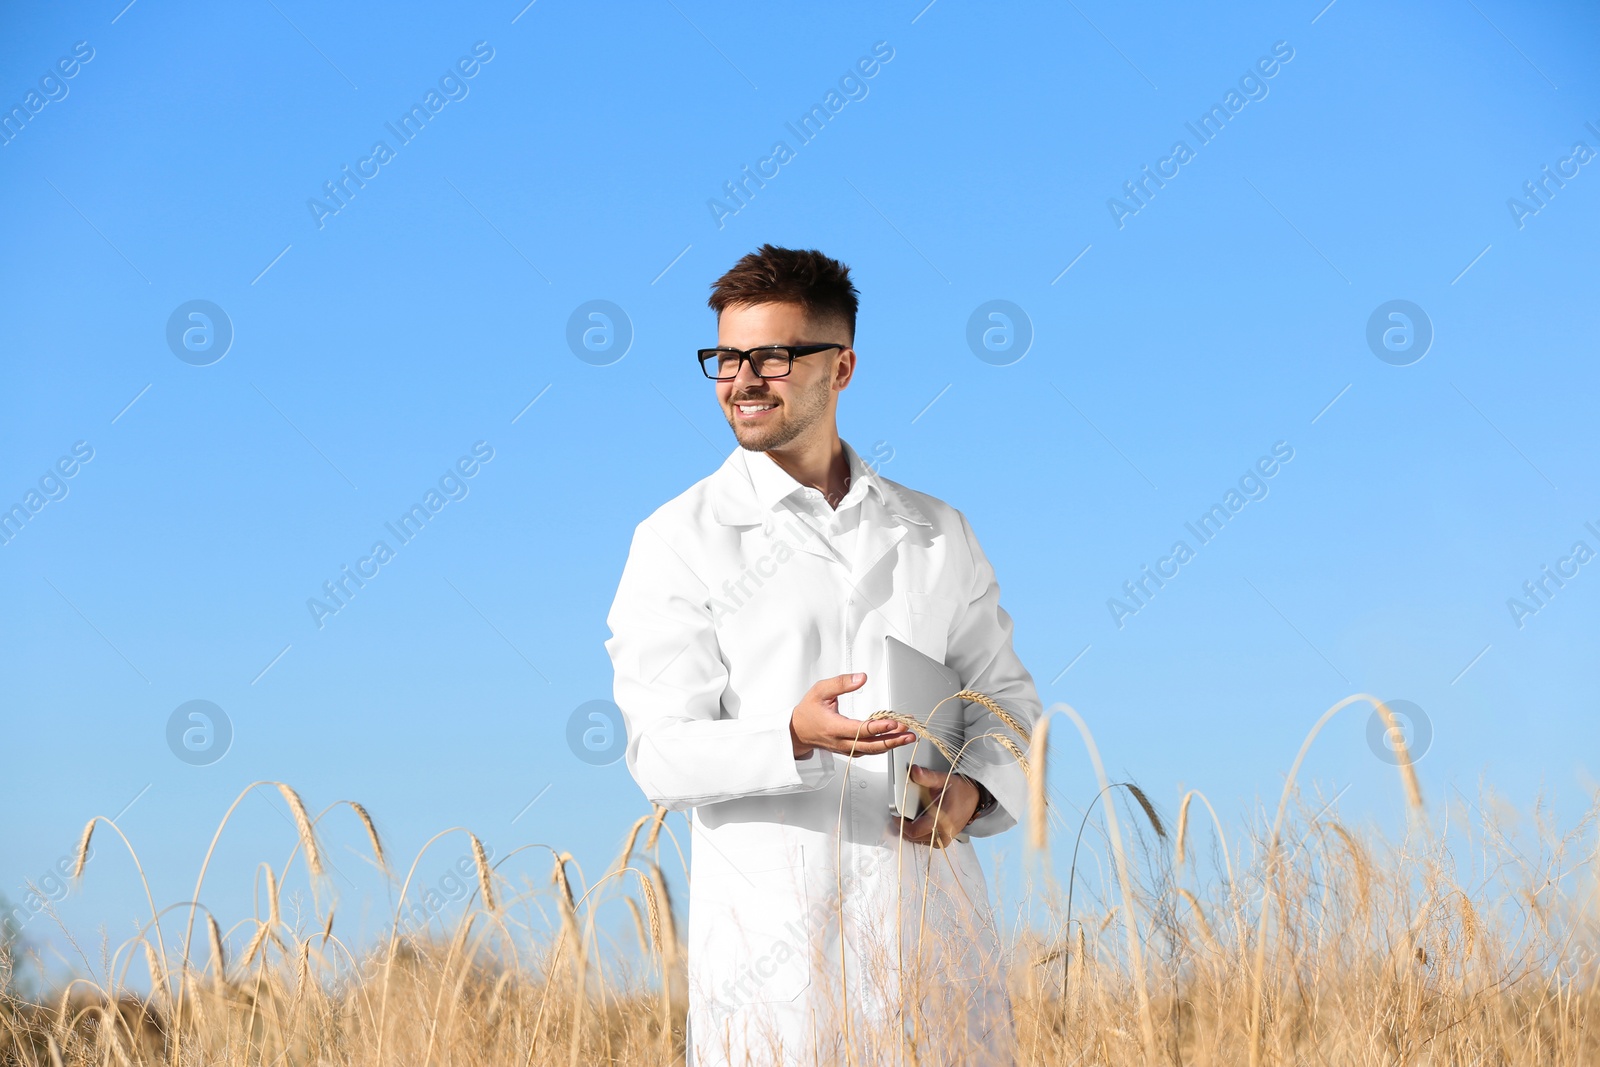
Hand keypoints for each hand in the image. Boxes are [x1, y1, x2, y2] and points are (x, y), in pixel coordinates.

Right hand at [790, 672, 916, 758]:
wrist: (798, 730)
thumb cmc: (808, 710)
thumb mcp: (820, 690)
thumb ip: (841, 683)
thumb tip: (861, 678)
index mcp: (834, 727)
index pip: (860, 730)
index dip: (878, 727)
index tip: (894, 722)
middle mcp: (841, 742)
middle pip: (871, 745)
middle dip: (892, 740)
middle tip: (909, 733)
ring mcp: (846, 748)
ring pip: (872, 750)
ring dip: (891, 744)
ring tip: (907, 736)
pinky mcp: (849, 750)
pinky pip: (869, 751)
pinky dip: (883, 746)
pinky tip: (894, 739)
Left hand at [896, 766, 978, 848]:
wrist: (976, 797)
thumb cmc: (961, 789)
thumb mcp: (943, 780)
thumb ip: (927, 777)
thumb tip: (914, 771)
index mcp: (942, 818)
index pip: (916, 830)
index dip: (902, 825)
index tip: (896, 817)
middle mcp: (944, 831)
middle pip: (916, 837)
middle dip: (905, 829)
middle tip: (899, 818)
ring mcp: (946, 837)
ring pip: (923, 841)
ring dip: (913, 834)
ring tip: (907, 822)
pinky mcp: (947, 838)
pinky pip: (930, 842)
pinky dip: (922, 836)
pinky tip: (919, 827)